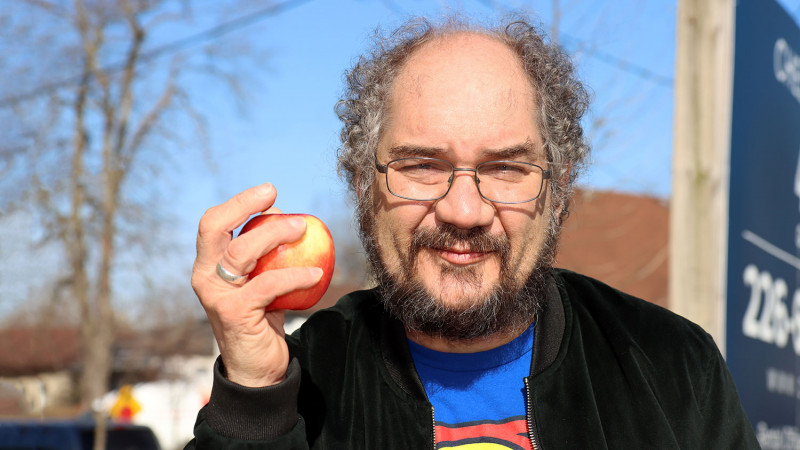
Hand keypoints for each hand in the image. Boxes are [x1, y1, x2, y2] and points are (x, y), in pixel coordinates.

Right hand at [191, 183, 322, 386]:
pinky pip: (269, 285)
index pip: (213, 224)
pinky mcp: (234, 313)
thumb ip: (266, 255)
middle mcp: (205, 277)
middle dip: (244, 205)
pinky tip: (318, 273)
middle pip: (215, 228)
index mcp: (207, 265)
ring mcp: (216, 295)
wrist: (256, 368)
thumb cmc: (262, 318)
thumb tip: (287, 217)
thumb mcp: (261, 282)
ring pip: (242, 251)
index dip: (239, 203)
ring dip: (276, 234)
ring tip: (304, 228)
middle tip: (276, 196)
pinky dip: (295, 275)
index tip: (269, 192)